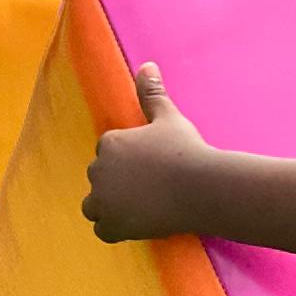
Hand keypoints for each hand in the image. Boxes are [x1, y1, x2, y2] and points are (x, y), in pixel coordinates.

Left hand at [84, 64, 213, 242]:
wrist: (201, 187)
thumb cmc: (186, 150)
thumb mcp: (169, 117)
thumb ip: (152, 93)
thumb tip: (146, 65)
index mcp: (109, 142)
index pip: (108, 154)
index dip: (129, 162)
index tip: (151, 167)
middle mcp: (98, 169)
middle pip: (100, 179)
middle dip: (118, 184)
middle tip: (150, 188)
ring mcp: (103, 199)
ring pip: (94, 206)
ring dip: (110, 207)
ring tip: (140, 207)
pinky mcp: (112, 224)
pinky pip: (102, 230)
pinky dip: (116, 228)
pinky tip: (138, 223)